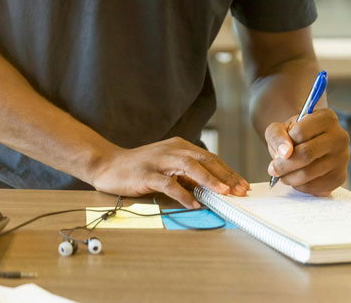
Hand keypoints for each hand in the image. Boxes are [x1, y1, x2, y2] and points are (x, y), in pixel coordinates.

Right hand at [89, 137, 249, 208]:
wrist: (108, 164)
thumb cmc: (140, 167)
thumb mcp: (167, 166)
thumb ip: (186, 173)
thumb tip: (211, 187)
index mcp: (178, 146)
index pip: (209, 157)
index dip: (227, 171)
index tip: (241, 185)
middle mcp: (171, 149)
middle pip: (204, 159)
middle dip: (224, 175)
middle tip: (239, 190)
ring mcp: (158, 161)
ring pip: (189, 167)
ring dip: (208, 180)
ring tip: (223, 192)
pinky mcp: (147, 174)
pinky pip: (168, 183)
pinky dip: (183, 194)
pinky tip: (193, 204)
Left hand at [265, 109, 348, 195]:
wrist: (306, 144)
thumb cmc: (292, 134)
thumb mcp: (279, 128)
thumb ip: (277, 135)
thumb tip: (285, 152)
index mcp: (326, 118)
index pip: (300, 133)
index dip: (285, 144)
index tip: (278, 150)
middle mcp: (339, 136)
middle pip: (306, 154)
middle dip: (284, 165)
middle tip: (273, 169)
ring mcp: (343, 158)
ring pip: (310, 173)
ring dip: (290, 177)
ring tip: (282, 174)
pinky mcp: (340, 177)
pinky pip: (317, 187)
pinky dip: (301, 186)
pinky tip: (295, 179)